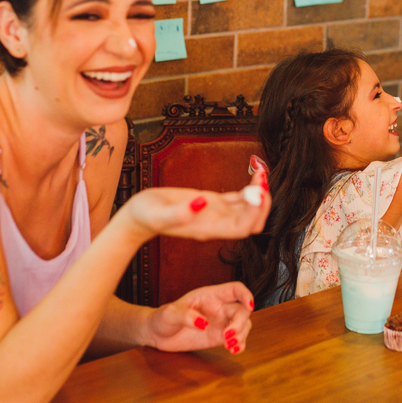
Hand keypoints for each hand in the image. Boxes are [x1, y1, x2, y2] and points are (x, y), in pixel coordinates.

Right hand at [123, 163, 270, 240]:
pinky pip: (238, 199)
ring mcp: (217, 214)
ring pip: (248, 209)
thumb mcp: (157, 213)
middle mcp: (217, 224)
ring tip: (260, 173)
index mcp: (208, 229)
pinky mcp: (213, 202)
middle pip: (252, 222)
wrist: (138, 216)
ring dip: (259, 194)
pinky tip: (253, 174)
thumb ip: (178, 213)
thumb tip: (201, 203)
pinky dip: (249, 188)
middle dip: (262, 204)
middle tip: (262, 182)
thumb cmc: (146, 216)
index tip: (255, 193)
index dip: (254, 213)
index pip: (242, 228)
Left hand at [143, 282, 254, 354]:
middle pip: (242, 311)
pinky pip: (236, 340)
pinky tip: (233, 351)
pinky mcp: (218, 338)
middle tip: (228, 337)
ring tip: (230, 346)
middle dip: (240, 323)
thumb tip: (205, 324)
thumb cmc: (162, 318)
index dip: (246, 295)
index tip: (249, 307)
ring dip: (242, 335)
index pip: (235, 289)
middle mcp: (219, 308)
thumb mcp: (170, 314)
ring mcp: (220, 323)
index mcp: (210, 295)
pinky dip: (240, 345)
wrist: (157, 335)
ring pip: (243, 325)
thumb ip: (186, 316)